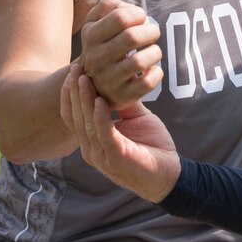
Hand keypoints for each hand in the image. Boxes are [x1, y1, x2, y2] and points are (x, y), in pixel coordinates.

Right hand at [61, 62, 180, 202]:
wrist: (170, 174)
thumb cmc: (152, 146)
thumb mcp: (137, 118)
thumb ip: (125, 102)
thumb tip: (122, 76)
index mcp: (93, 139)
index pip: (74, 115)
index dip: (71, 93)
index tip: (74, 70)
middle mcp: (91, 148)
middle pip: (76, 116)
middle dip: (74, 91)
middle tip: (76, 67)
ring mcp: (101, 155)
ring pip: (86, 123)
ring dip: (84, 100)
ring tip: (84, 79)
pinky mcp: (115, 157)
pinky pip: (104, 134)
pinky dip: (100, 117)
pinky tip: (100, 101)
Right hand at [79, 0, 163, 110]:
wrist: (92, 80)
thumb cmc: (102, 43)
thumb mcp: (97, 21)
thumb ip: (110, 6)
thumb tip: (129, 9)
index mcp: (90, 36)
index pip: (120, 18)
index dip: (137, 14)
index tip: (141, 18)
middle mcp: (95, 58)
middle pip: (131, 37)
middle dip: (151, 31)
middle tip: (153, 33)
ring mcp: (107, 80)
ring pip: (139, 62)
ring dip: (155, 52)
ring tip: (154, 51)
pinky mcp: (121, 96)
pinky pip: (146, 84)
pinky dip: (157, 74)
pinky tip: (153, 69)